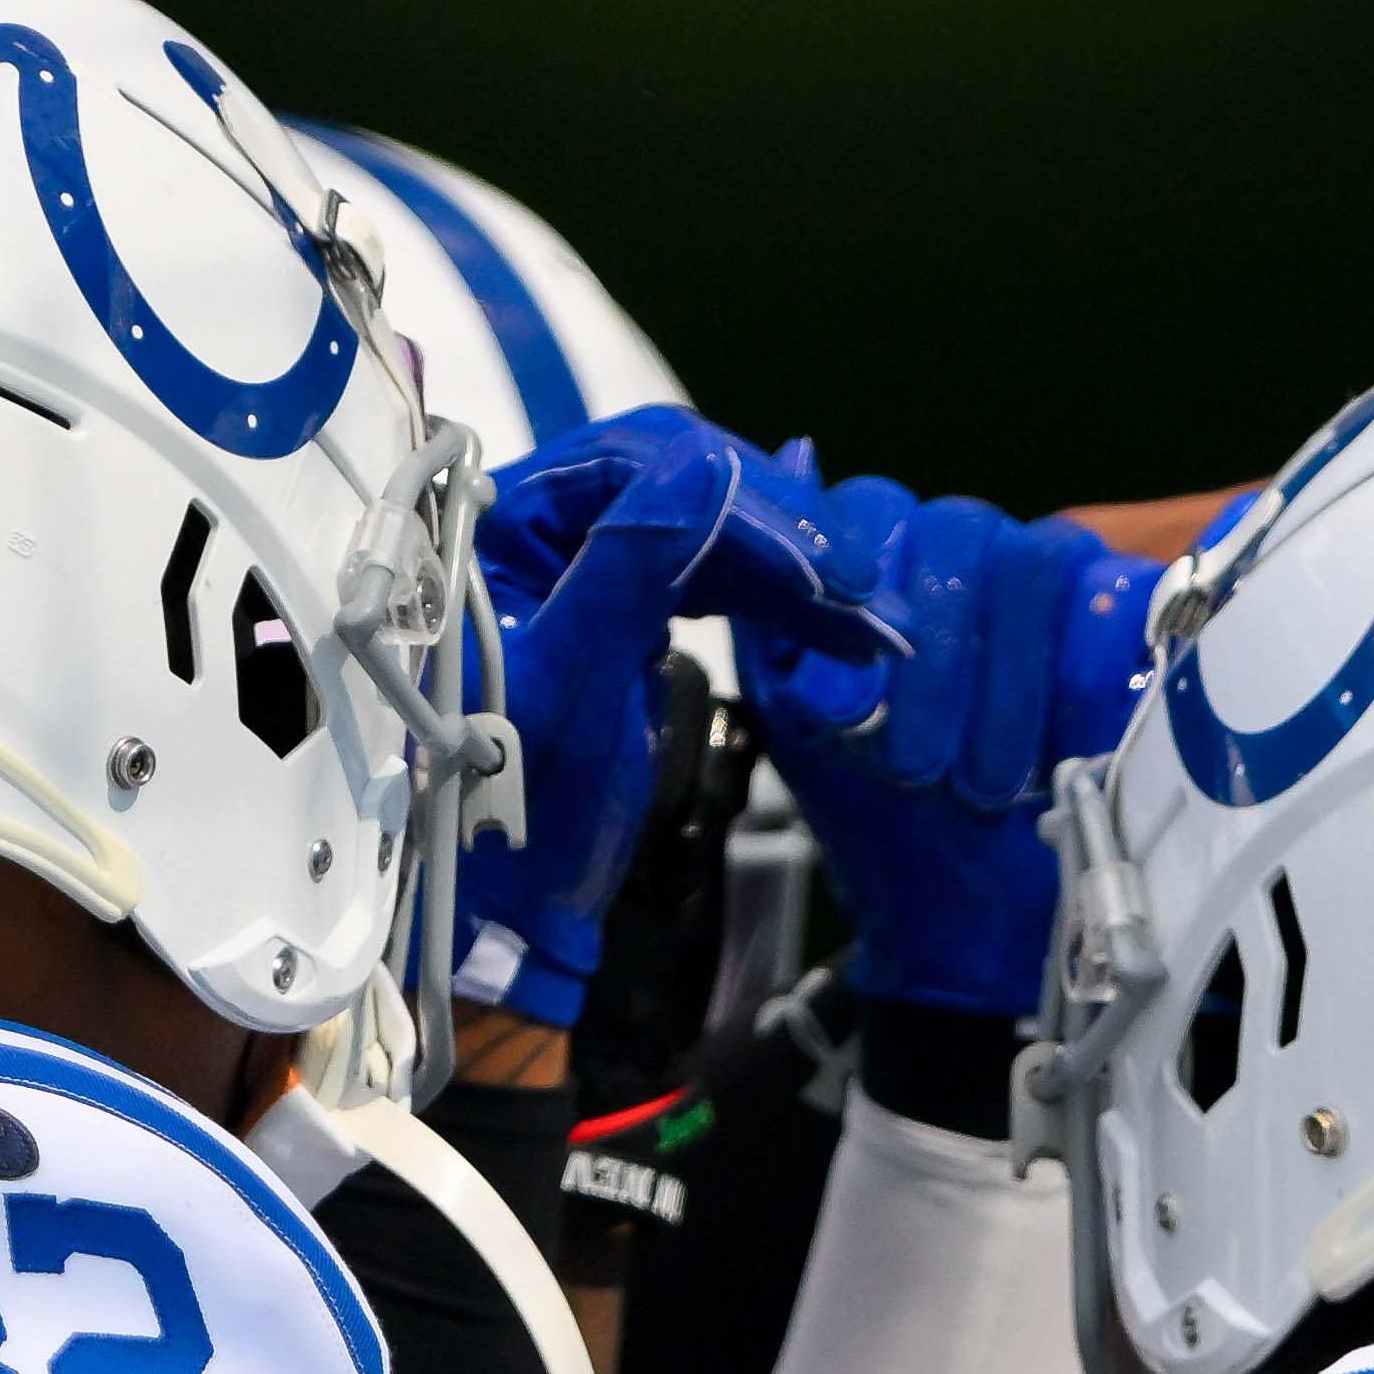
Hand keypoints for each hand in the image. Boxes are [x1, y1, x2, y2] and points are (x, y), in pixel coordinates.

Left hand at [459, 410, 873, 1026]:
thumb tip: (708, 468)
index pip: (636, 461)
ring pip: (710, 528)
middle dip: (780, 530)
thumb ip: (629, 566)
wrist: (514, 911)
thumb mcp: (571, 685)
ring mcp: (589, 565)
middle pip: (683, 482)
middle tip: (864, 586)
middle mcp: (540, 525)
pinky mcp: (628, 608)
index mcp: (500, 524)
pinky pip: (713, 575)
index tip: (818, 564)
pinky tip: (838, 625)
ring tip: (873, 618)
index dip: (738, 499)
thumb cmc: (514, 810)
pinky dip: (776, 598)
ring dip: (795, 568)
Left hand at [740, 474, 1158, 1028]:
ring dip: (1001, 680)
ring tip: (982, 784)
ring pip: (1032, 559)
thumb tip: (792, 471)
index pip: (868, 511)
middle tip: (917, 768)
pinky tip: (1059, 746)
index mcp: (876, 559)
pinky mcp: (1119, 619)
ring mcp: (1045, 575)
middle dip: (933, 661)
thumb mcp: (798, 720)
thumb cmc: (878, 815)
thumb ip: (772, 609)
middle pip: (956, 529)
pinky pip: (1113, 596)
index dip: (856, 597)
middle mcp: (961, 549)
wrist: (967, 915)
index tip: (846, 709)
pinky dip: (1081, 672)